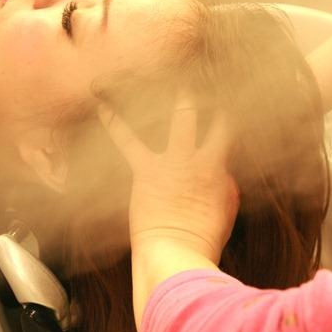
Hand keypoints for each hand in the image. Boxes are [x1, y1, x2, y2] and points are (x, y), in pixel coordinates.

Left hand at [98, 94, 238, 263]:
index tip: (228, 97)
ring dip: (180, 100)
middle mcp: (200, 158)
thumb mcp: (227, 208)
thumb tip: (222, 169)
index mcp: (219, 169)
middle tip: (207, 79)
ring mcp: (173, 161)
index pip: (228, 130)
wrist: (177, 252)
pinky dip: (115, 123)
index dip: (228, 111)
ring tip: (177, 79)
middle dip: (208, 97)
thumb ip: (225, 183)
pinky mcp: (146, 169)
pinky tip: (103, 106)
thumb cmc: (204, 237)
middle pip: (209, 120)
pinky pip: (129, 141)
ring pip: (179, 119)